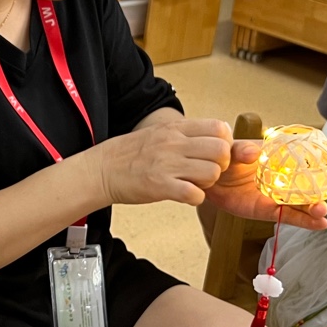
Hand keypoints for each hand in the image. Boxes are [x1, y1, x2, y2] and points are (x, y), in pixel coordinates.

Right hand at [92, 116, 232, 205]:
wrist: (102, 169)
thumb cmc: (130, 154)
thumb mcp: (159, 133)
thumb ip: (187, 134)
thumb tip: (219, 135)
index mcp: (174, 128)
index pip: (219, 128)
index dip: (225, 142)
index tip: (215, 153)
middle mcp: (173, 143)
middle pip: (221, 150)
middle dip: (221, 164)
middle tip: (208, 171)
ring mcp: (166, 164)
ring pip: (212, 173)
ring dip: (209, 183)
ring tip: (194, 183)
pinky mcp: (160, 186)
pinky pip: (195, 194)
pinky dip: (196, 198)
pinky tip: (185, 195)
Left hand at [205, 140, 326, 229]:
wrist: (210, 179)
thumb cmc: (226, 158)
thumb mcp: (233, 149)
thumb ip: (242, 149)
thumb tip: (254, 152)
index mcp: (287, 154)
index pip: (316, 151)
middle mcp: (292, 176)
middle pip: (322, 180)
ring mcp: (284, 195)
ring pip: (309, 202)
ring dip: (320, 206)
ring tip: (323, 209)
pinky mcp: (271, 211)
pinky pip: (291, 217)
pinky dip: (306, 222)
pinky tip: (321, 224)